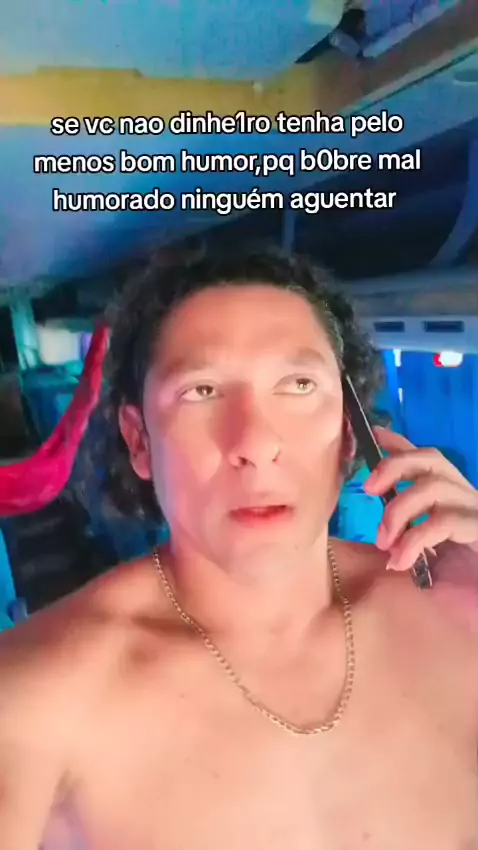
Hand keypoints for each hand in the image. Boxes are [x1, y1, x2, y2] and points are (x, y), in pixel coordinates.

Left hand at [364, 428, 477, 572]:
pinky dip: (415, 539)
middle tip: (367, 489)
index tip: (373, 434)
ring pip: (434, 487)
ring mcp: (477, 511)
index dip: (399, 444)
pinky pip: (444, 521)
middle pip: (433, 459)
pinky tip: (401, 561)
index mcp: (453, 495)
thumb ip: (403, 524)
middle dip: (395, 466)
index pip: (427, 458)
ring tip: (384, 543)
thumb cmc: (459, 578)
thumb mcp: (424, 546)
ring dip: (399, 512)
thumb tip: (375, 499)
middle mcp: (467, 496)